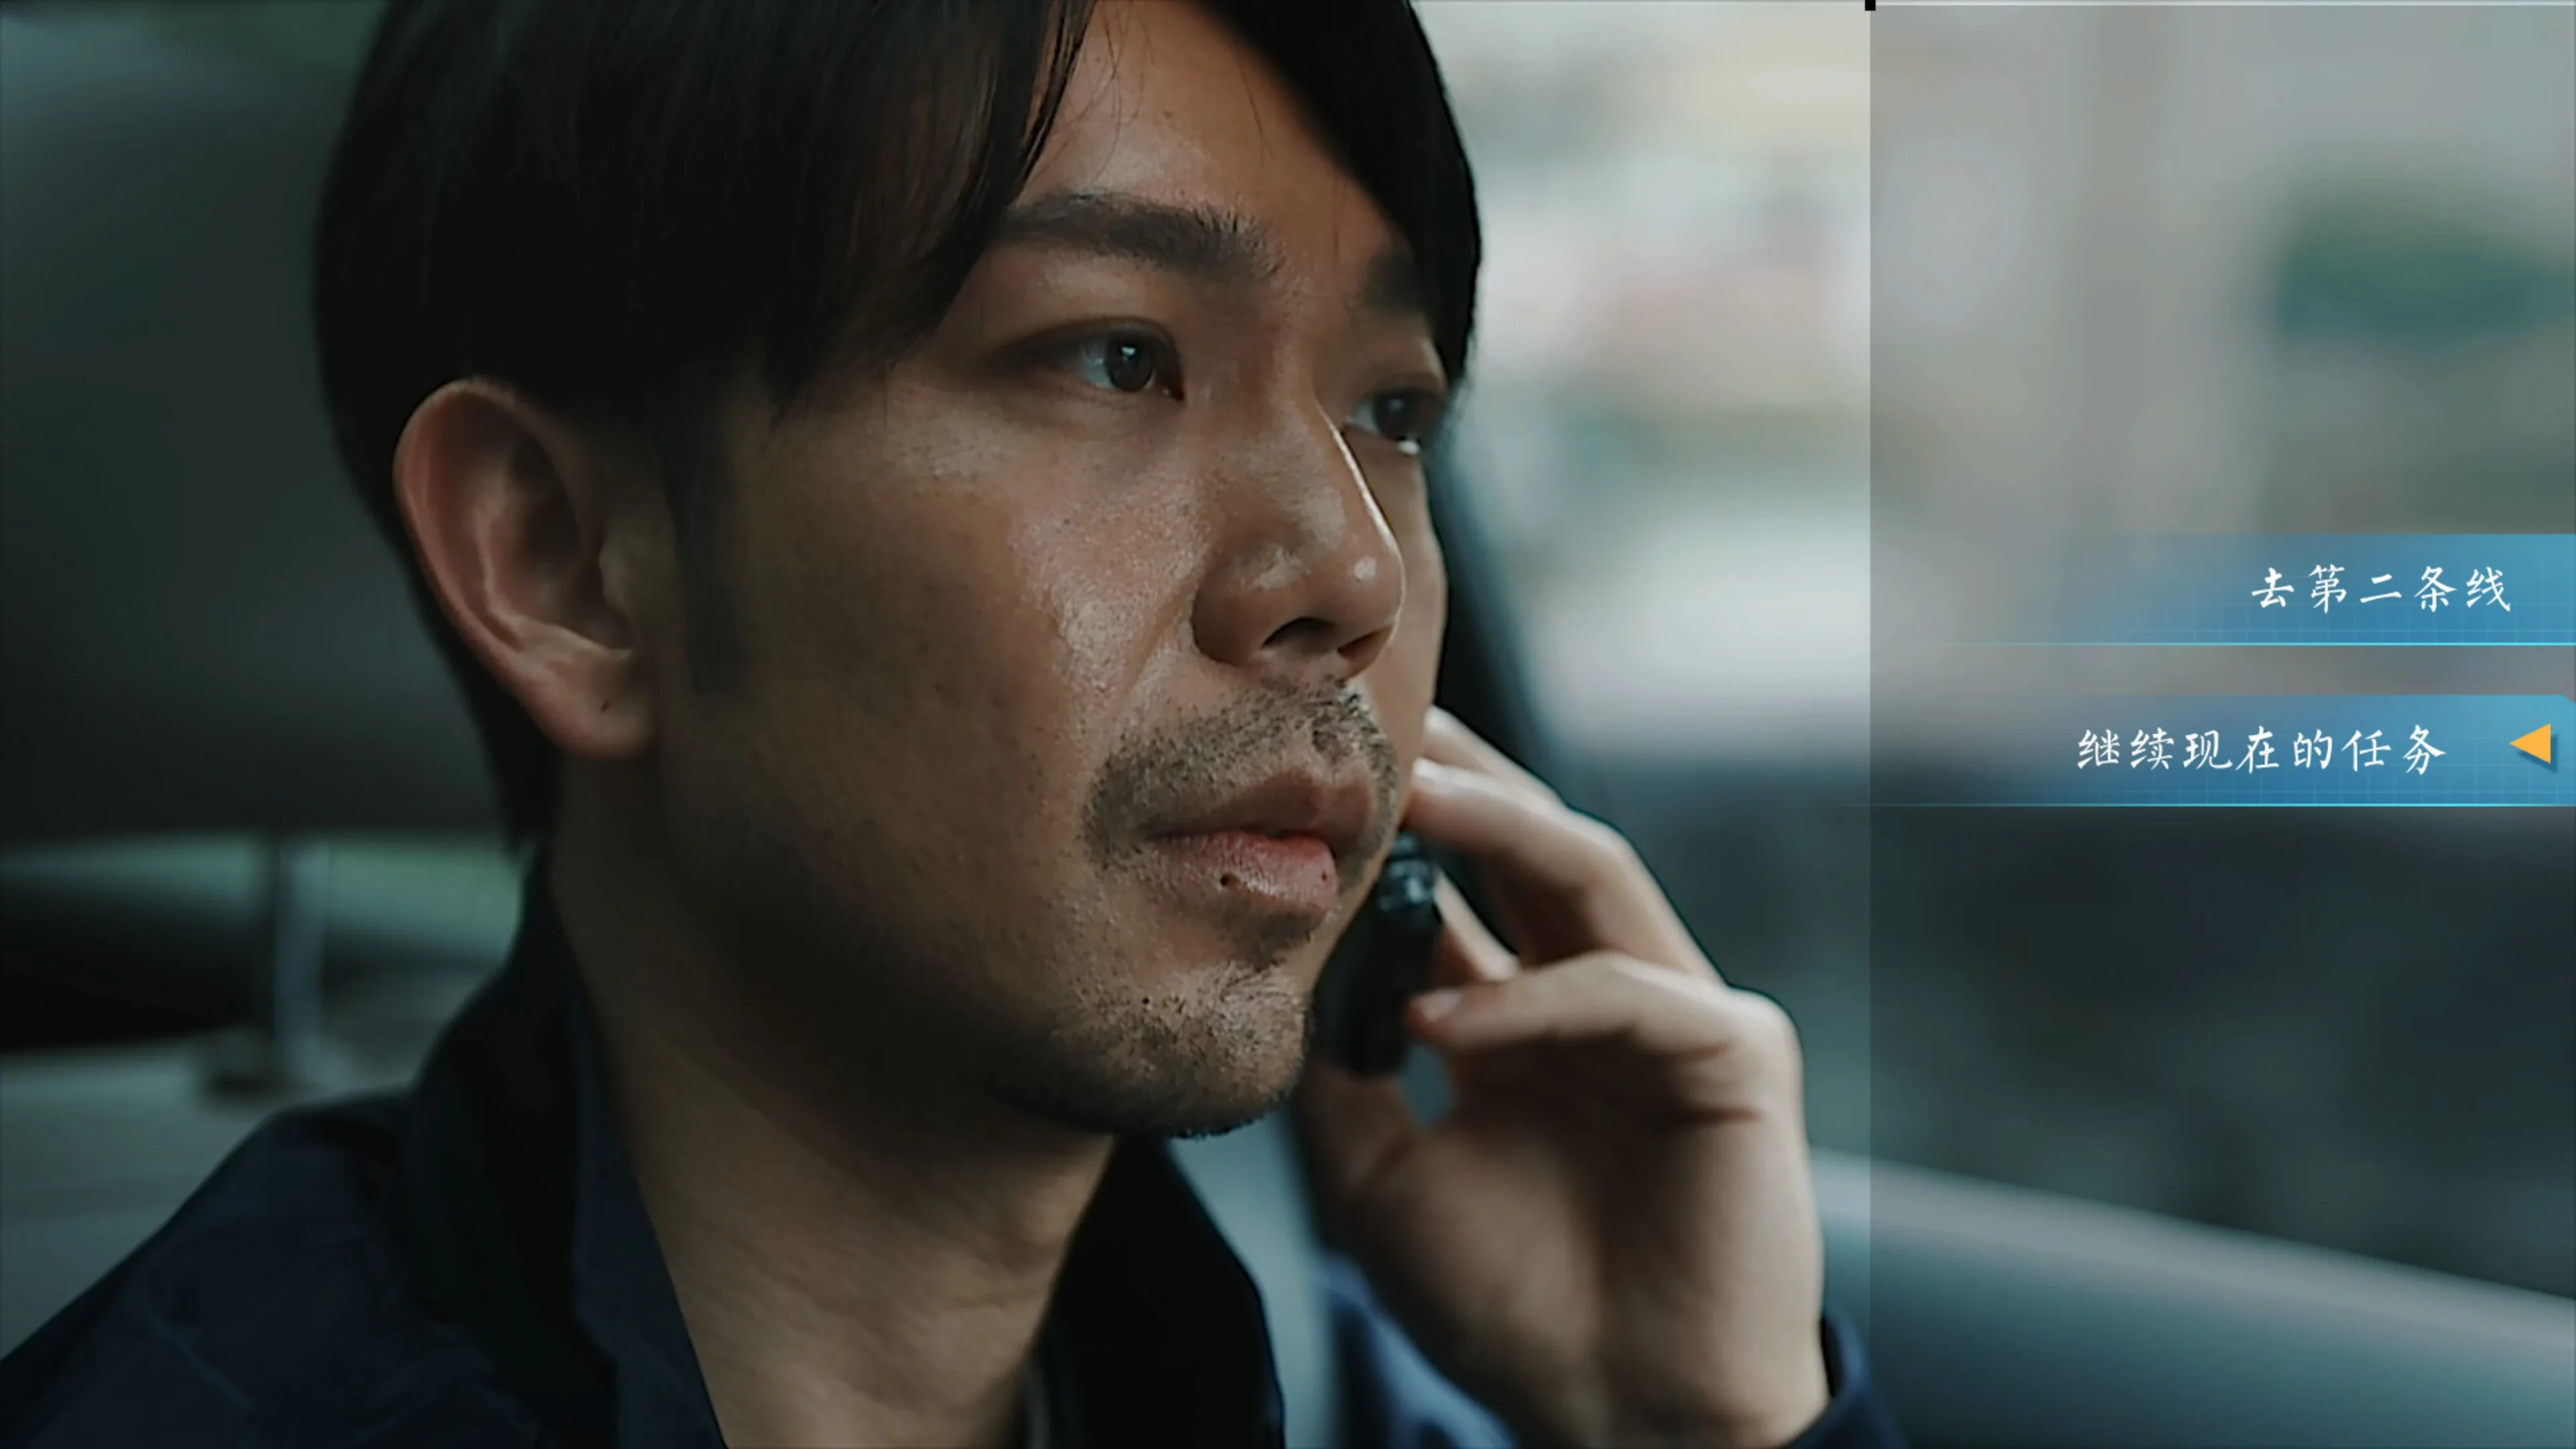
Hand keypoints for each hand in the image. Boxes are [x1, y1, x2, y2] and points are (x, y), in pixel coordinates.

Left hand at [1295, 709, 1829, 1447]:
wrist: (1617, 1419)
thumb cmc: (1510, 1311)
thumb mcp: (1378, 1182)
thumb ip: (1335, 1078)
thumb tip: (1270, 979)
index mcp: (1523, 1018)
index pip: (1462, 888)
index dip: (1396, 830)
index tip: (1308, 773)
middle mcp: (1597, 996)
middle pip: (1529, 845)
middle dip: (1454, 778)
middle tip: (1368, 726)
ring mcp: (1673, 1014)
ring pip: (1590, 874)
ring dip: (1501, 826)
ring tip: (1410, 795)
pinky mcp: (1734, 1055)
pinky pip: (1626, 992)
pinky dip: (1533, 999)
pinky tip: (1445, 1023)